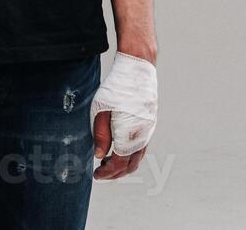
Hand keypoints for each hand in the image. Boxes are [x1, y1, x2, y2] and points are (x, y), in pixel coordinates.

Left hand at [91, 52, 156, 179]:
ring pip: (137, 157)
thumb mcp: (101, 111)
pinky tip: (118, 147)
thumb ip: (100, 135)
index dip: (106, 173)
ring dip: (123, 164)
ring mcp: (148, 130)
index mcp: (129, 136)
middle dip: (115, 173)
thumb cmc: (116, 88)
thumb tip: (99, 156)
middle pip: (130, 165)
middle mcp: (142, 137)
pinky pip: (141, 147)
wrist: (137, 69)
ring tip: (106, 161)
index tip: (95, 175)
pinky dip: (130, 154)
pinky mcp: (149, 124)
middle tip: (100, 172)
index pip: (118, 164)